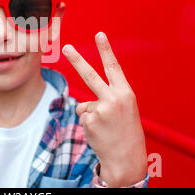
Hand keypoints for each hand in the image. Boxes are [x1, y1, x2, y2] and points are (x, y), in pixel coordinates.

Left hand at [62, 32, 146, 186]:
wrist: (127, 160)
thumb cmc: (127, 133)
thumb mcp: (124, 110)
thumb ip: (106, 99)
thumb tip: (83, 104)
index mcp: (126, 94)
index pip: (114, 67)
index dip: (106, 50)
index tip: (99, 34)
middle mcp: (113, 99)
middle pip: (90, 75)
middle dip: (77, 60)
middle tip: (66, 47)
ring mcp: (100, 110)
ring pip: (85, 105)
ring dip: (92, 116)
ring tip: (106, 128)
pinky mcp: (89, 121)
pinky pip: (83, 117)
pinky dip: (88, 125)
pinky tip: (99, 133)